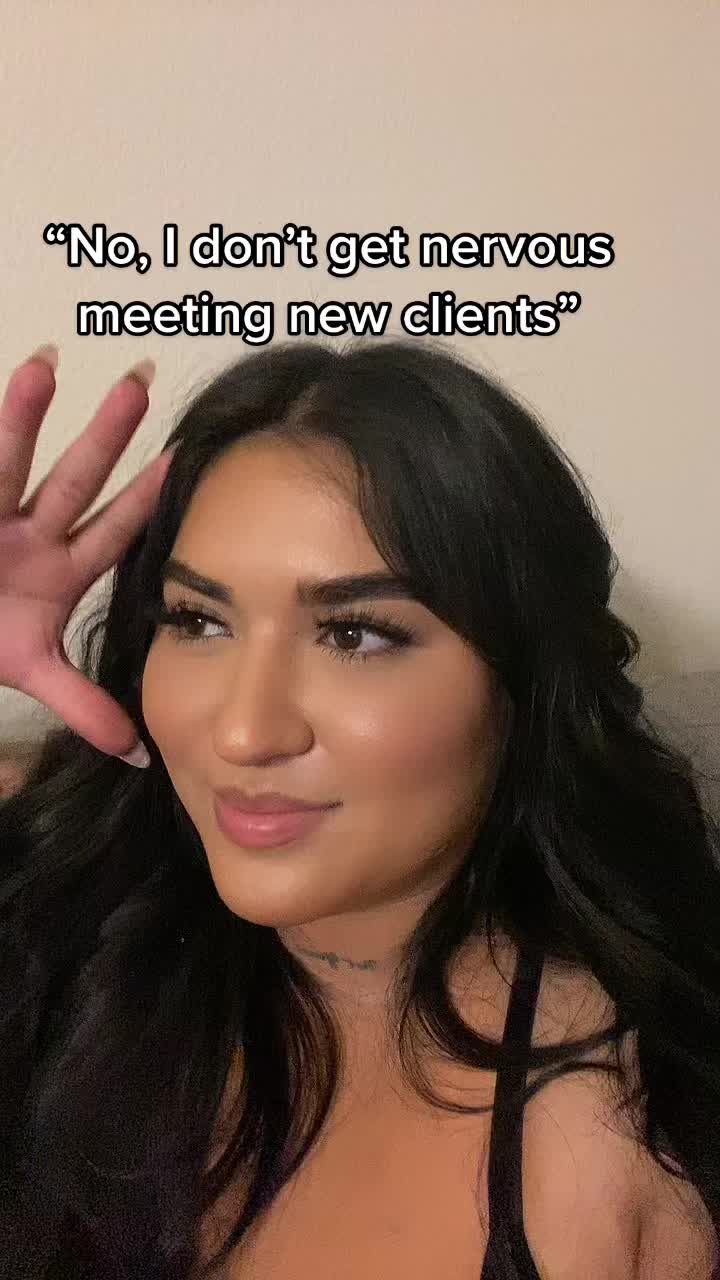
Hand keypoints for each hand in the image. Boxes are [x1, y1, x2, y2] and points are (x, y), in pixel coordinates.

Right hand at [0, 345, 173, 765]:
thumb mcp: (30, 667)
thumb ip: (83, 704)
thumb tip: (138, 753)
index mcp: (54, 567)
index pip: (108, 530)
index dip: (142, 501)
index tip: (180, 461)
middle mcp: (23, 532)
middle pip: (68, 480)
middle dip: (102, 436)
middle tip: (140, 384)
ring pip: (4, 462)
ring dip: (20, 416)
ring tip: (44, 366)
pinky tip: (16, 379)